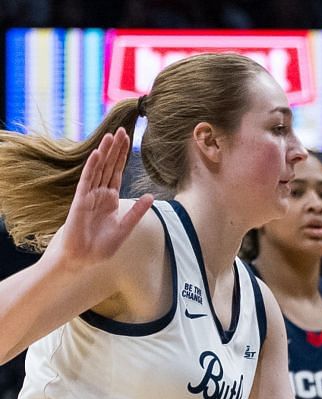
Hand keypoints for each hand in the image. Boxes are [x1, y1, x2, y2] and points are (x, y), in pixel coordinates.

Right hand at [48, 129, 151, 269]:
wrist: (83, 257)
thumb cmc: (101, 245)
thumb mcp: (125, 228)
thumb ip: (137, 211)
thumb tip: (150, 196)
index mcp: (110, 198)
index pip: (117, 172)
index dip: (122, 157)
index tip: (129, 140)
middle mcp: (100, 193)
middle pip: (109, 166)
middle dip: (116, 149)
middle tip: (123, 129)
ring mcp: (89, 195)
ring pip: (99, 169)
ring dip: (105, 153)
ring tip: (111, 135)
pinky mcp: (81, 201)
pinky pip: (87, 181)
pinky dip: (92, 167)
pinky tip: (97, 154)